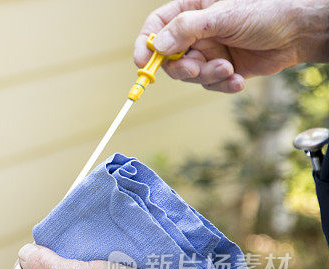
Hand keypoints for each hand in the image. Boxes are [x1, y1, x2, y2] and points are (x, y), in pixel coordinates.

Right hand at [134, 0, 328, 92]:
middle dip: (182, 67)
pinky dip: (221, 85)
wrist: (299, 30)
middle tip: (196, 70)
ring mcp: (209, 50)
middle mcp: (196, 32)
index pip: (156, 26)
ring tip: (228, 69)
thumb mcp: (222, 16)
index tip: (142, 62)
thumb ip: (186, 30)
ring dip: (207, 77)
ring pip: (190, 74)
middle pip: (169, 57)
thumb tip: (158, 46)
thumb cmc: (266, 10)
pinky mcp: (222, 68)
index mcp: (192, 10)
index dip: (145, 44)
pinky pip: (210, 84)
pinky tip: (237, 79)